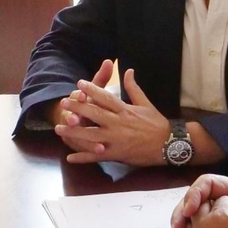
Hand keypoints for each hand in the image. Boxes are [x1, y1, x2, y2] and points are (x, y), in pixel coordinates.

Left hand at [54, 66, 170, 165]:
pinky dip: (83, 157)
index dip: (92, 90)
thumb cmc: (157, 123)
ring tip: (59, 128)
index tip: (79, 83)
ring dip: (74, 132)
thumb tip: (128, 70)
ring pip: (91, 135)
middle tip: (63, 103)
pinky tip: (70, 157)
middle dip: (78, 108)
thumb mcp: (146, 103)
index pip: (106, 97)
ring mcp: (116, 140)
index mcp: (125, 110)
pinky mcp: (116, 154)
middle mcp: (118, 124)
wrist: (168, 145)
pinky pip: (96, 156)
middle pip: (94, 114)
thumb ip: (133, 87)